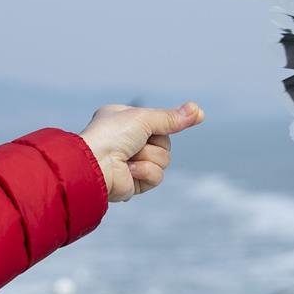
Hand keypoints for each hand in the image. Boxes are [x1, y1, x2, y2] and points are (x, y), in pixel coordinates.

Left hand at [80, 102, 204, 201]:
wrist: (96, 164)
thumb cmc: (111, 135)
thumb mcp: (144, 118)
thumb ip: (171, 118)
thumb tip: (198, 111)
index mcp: (124, 121)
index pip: (158, 121)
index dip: (169, 122)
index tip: (196, 114)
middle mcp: (127, 141)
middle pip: (165, 142)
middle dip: (155, 142)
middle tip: (137, 141)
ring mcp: (131, 162)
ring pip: (164, 160)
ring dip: (149, 157)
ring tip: (129, 157)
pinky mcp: (134, 182)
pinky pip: (157, 176)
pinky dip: (145, 172)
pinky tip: (129, 170)